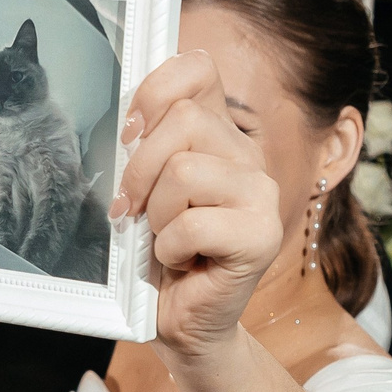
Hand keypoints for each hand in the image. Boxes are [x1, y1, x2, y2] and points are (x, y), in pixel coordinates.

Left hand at [114, 50, 285, 364]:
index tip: (130, 133)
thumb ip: (144, 149)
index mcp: (219, 135)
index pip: (197, 69)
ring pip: (184, 170)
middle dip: (140, 171)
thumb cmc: (157, 257)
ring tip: (164, 239)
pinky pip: (193, 222)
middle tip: (135, 211)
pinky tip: (181, 261)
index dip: (154, 92)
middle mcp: (247, 157)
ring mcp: (262, 194)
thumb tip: (128, 122)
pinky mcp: (263, 234)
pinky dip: (170, 248)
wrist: (180, 322)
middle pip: (182, 121)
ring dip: (156, 214)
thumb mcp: (142, 192)